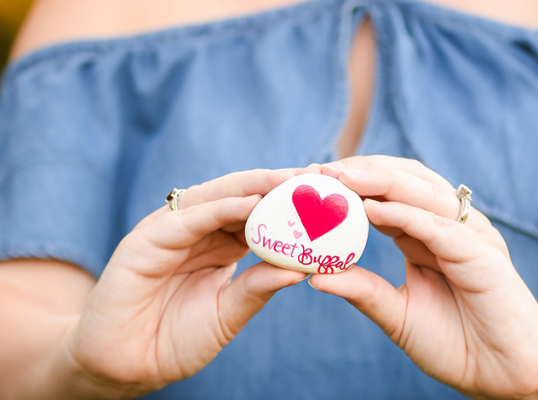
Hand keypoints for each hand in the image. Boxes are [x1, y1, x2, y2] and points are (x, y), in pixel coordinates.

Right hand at [59, 167, 316, 398]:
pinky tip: (251, 202)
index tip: (328, 193)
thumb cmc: (175, 341)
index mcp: (219, 245)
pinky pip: (189, 218)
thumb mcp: (228, 314)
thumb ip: (258, 288)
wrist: (125, 368)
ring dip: (256, 185)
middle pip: (242, 195)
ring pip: (217, 196)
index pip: (259, 212)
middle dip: (280, 183)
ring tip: (292, 179)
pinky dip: (220, 207)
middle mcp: (197, 231)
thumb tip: (303, 269)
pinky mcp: (146, 241)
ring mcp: (171, 231)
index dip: (291, 201)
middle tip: (318, 174)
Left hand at [313, 156, 537, 398]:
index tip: (310, 182)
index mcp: (425, 235)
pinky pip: (440, 227)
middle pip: (403, 181)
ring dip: (380, 181)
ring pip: (422, 193)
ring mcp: (467, 235)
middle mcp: (447, 227)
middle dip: (361, 171)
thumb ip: (362, 290)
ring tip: (340, 177)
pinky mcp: (483, 253)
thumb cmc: (454, 343)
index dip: (349, 185)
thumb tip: (313, 276)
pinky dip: (406, 214)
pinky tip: (372, 209)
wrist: (502, 376)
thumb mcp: (396, 313)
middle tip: (318, 170)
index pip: (385, 196)